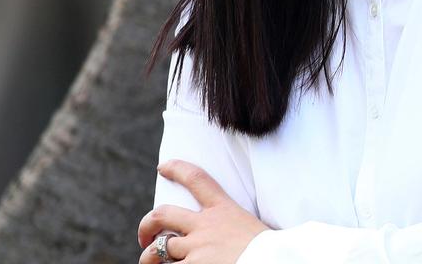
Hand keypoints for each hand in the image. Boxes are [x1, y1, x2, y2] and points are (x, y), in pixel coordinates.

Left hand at [138, 160, 268, 263]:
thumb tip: (228, 239)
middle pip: (163, 214)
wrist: (276, 260)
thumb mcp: (254, 229)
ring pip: (160, 249)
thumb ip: (233, 228)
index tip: (162, 167)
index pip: (196, 179)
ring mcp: (197, 248)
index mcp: (224, 209)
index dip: (176, 169)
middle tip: (144, 236)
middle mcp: (205, 225)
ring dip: (149, 259)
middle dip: (147, 224)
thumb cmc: (272, 250)